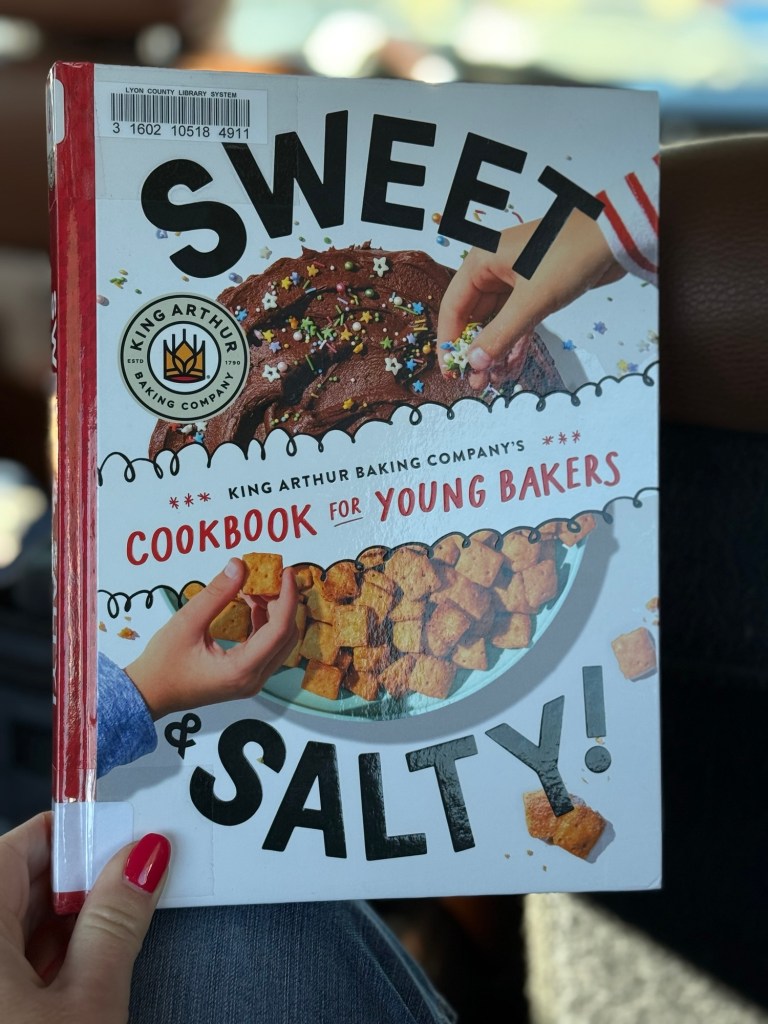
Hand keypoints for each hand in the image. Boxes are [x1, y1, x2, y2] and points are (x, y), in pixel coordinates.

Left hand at [0, 811, 169, 1023]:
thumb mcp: (88, 1003)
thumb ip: (115, 922)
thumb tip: (143, 858)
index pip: (18, 847)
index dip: (73, 835)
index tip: (119, 836)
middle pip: (17, 885)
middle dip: (77, 882)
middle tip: (132, 880)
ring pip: (13, 928)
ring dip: (66, 924)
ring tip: (117, 926)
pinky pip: (8, 968)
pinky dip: (45, 960)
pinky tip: (85, 969)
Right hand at [125, 557, 298, 718]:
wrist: (149, 694)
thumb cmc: (162, 664)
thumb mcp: (187, 622)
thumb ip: (216, 593)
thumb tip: (239, 566)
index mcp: (241, 670)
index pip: (280, 629)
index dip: (287, 597)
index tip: (286, 572)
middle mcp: (253, 679)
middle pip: (285, 635)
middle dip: (282, 602)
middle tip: (268, 576)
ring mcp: (251, 681)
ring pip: (279, 641)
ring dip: (273, 612)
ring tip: (254, 586)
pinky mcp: (245, 677)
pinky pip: (266, 647)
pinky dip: (263, 622)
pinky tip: (251, 603)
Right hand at [437, 211, 623, 388]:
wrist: (614, 237)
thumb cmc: (567, 257)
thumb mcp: (531, 300)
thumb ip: (501, 334)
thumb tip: (474, 364)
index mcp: (481, 263)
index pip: (453, 308)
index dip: (450, 342)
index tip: (452, 372)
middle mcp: (493, 270)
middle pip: (474, 317)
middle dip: (476, 351)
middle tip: (476, 382)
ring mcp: (515, 280)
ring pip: (497, 322)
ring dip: (495, 350)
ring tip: (494, 380)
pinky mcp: (536, 290)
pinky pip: (517, 321)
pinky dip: (515, 342)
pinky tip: (511, 366)